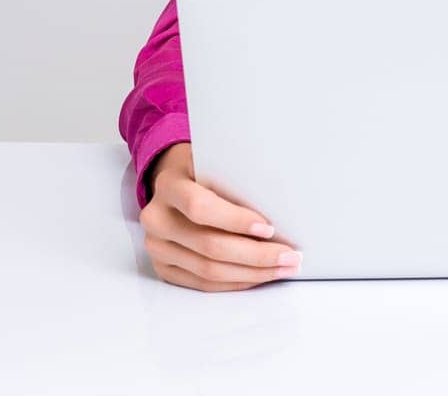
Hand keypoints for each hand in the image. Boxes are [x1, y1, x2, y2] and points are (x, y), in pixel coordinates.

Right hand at [139, 142, 301, 291]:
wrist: (177, 185)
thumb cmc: (207, 172)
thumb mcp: (218, 162)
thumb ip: (238, 180)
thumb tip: (280, 208)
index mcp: (168, 185)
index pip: (200, 207)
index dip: (236, 220)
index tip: (269, 228)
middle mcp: (156, 218)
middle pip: (209, 246)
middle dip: (257, 255)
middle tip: (290, 255)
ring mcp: (157, 247)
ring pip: (209, 271)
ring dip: (253, 273)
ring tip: (284, 267)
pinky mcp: (164, 268)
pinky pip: (204, 284)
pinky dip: (237, 282)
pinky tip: (260, 275)